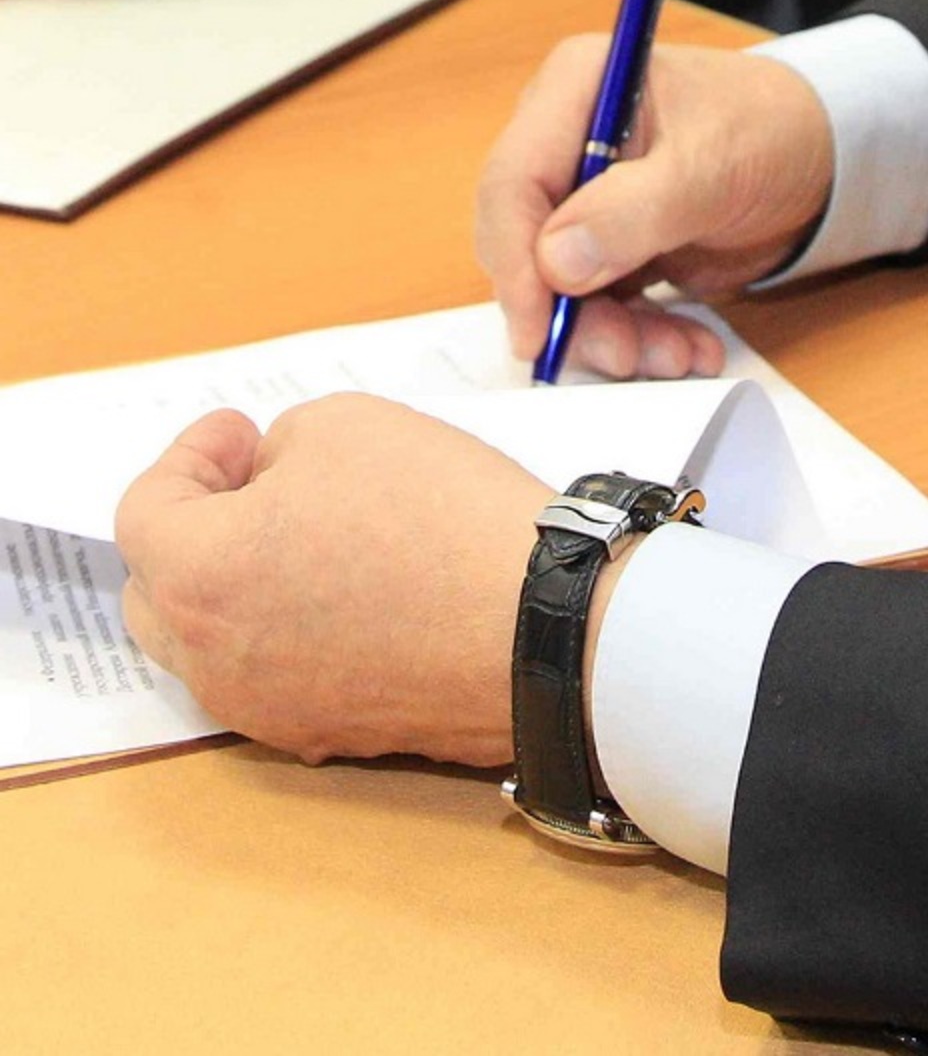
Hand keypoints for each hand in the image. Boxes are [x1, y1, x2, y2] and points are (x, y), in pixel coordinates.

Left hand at [115, 396, 551, 765]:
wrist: (550, 627)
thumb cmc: (447, 520)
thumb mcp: (350, 424)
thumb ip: (280, 445)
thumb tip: (271, 480)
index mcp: (199, 576)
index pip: (145, 511)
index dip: (190, 456)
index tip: (240, 432)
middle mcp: (218, 661)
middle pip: (160, 594)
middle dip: (194, 531)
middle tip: (252, 486)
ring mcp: (276, 711)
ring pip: (217, 647)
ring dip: (240, 589)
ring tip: (302, 544)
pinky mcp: (337, 736)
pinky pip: (283, 681)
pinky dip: (293, 636)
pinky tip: (350, 601)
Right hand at [477, 38, 832, 378]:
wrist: (821, 158)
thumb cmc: (770, 130)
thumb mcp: (709, 167)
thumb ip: (633, 212)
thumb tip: (555, 262)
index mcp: (574, 93)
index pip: (512, 184)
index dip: (516, 264)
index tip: (538, 330)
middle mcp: (567, 146)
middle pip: (528, 247)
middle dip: (575, 313)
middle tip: (624, 354)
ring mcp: (589, 202)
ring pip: (566, 291)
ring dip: (617, 336)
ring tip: (678, 355)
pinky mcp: (615, 249)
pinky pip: (607, 308)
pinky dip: (644, 338)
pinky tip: (689, 348)